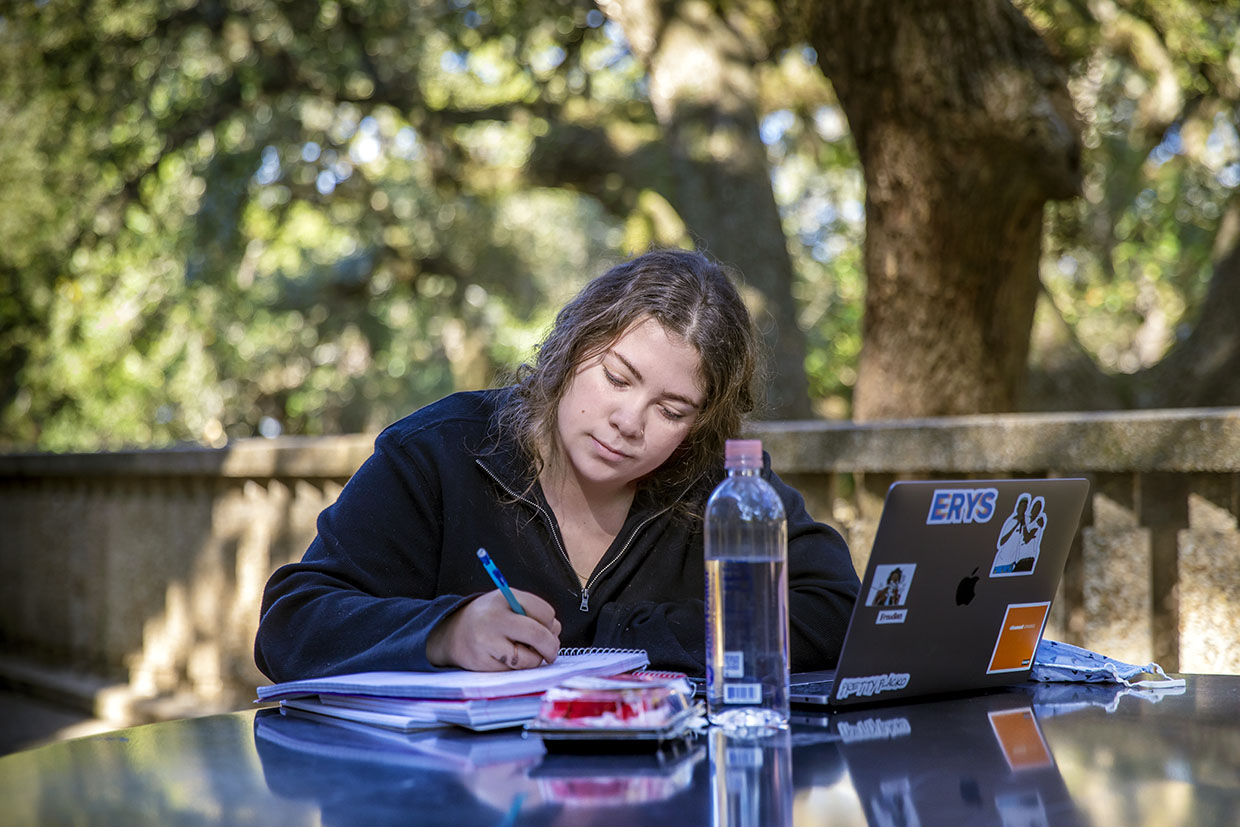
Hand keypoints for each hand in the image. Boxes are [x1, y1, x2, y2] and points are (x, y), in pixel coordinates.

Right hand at [426, 589, 561, 670]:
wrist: (451, 633)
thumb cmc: (487, 618)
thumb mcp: (506, 603)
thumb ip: (532, 612)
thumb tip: (555, 632)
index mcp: (504, 598)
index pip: (544, 612)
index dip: (551, 623)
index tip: (549, 627)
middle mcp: (494, 618)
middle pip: (538, 635)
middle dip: (551, 646)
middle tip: (551, 651)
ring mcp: (487, 642)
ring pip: (528, 659)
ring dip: (535, 660)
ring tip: (526, 653)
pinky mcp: (484, 664)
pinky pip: (514, 671)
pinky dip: (519, 668)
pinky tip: (509, 659)